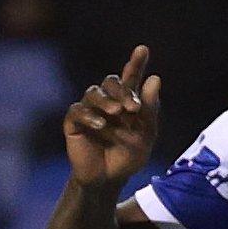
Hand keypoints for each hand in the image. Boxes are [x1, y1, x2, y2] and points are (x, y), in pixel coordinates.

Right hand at [63, 45, 161, 190]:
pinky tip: (101, 126)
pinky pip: (78, 111)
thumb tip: (154, 78)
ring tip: (117, 113)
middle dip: (122, 90)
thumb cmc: (128, 156)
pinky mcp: (73, 124)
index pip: (130, 77)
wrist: (108, 179)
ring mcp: (88, 111)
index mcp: (126, 102)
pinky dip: (90, 115)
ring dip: (106, 100)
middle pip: (110, 81)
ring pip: (93, 92)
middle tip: (133, 107)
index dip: (136, 63)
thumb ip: (150, 109)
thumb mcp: (146, 134)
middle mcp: (106, 102)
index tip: (143, 49)